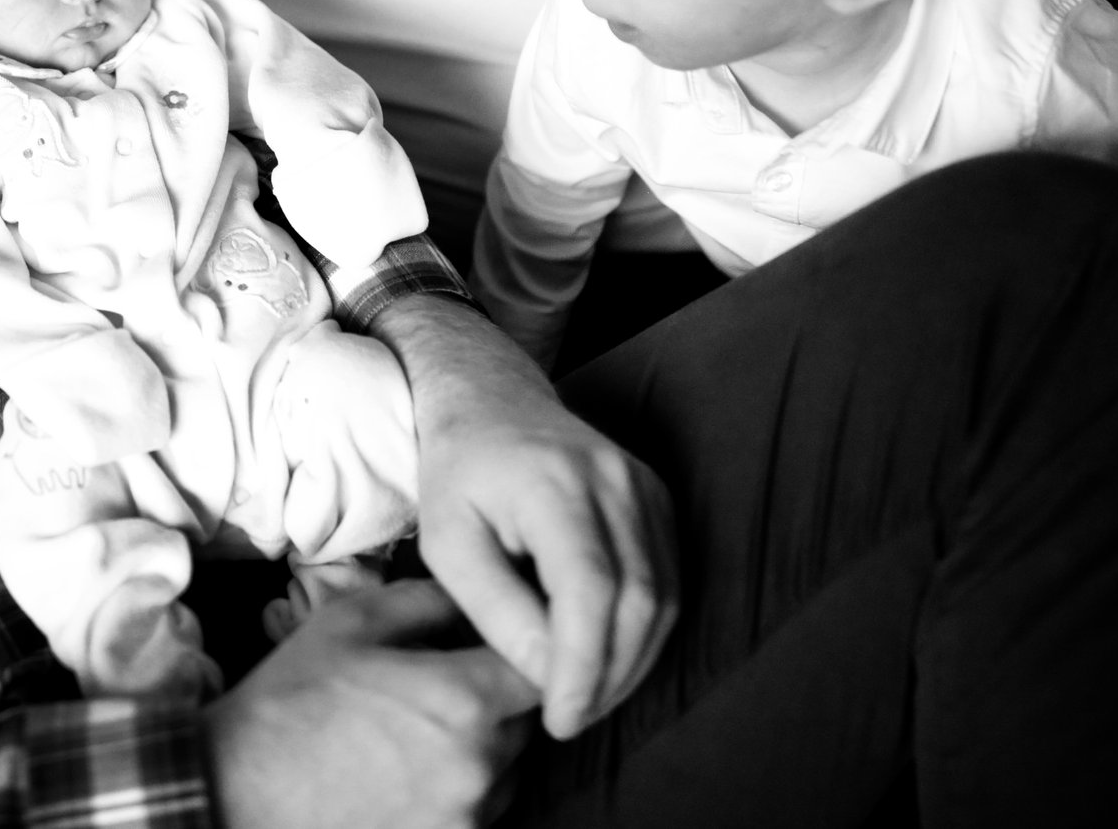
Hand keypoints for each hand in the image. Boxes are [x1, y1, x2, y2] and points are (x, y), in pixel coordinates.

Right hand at [205, 581, 539, 828]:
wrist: (241, 787)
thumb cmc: (293, 700)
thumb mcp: (351, 621)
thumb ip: (426, 599)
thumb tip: (471, 596)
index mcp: (463, 701)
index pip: (539, 670)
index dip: (524, 650)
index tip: (495, 642)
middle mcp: (479, 767)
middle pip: (526, 723)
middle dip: (497, 698)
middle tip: (446, 682)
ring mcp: (466, 818)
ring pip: (507, 772)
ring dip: (483, 748)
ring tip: (421, 730)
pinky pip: (479, 811)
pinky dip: (460, 789)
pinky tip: (409, 769)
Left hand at [372, 297, 678, 738]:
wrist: (491, 399)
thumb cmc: (459, 474)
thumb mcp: (448, 544)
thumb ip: (497, 609)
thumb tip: (550, 675)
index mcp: (553, 484)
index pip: (591, 591)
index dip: (584, 665)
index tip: (561, 719)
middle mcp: (614, 480)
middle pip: (639, 600)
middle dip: (610, 676)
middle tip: (572, 719)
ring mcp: (644, 486)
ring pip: (664, 597)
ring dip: (632, 661)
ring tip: (587, 698)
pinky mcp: (657, 498)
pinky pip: (669, 579)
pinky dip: (645, 630)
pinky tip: (608, 658)